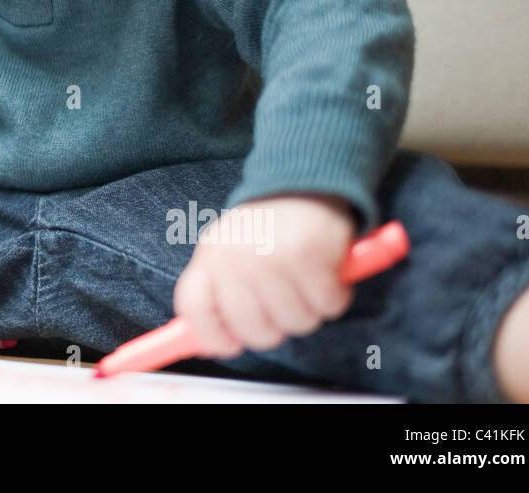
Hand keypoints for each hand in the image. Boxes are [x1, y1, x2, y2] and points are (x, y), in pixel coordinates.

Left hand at [171, 194, 356, 358]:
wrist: (302, 183)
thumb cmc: (266, 231)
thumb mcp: (228, 253)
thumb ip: (217, 294)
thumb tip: (207, 345)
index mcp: (209, 256)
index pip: (194, 309)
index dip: (212, 337)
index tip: (232, 344)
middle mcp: (234, 257)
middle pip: (253, 330)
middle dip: (275, 328)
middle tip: (284, 306)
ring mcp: (269, 256)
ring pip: (296, 323)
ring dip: (309, 310)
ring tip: (306, 284)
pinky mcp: (308, 253)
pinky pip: (327, 305)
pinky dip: (334, 296)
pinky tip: (327, 274)